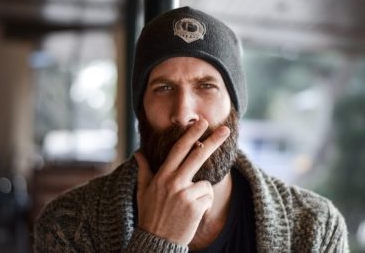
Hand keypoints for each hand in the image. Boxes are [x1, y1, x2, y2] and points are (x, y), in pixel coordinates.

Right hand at [134, 119, 229, 245]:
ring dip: (201, 193)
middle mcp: (174, 182)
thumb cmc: (150, 215)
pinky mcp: (195, 207)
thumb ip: (144, 170)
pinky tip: (192, 213)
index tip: (202, 122)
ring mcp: (185, 194)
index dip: (191, 134)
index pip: (179, 149)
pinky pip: (208, 198)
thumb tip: (138, 153)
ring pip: (205, 184)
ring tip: (186, 207)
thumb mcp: (143, 191)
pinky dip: (204, 204)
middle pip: (198, 156)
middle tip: (226, 130)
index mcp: (162, 175)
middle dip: (213, 141)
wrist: (155, 241)